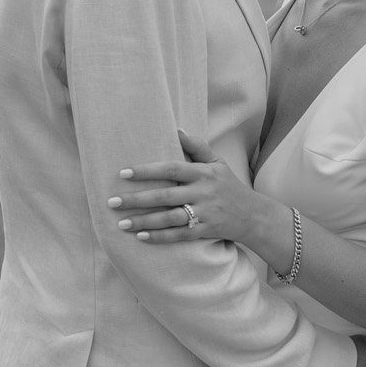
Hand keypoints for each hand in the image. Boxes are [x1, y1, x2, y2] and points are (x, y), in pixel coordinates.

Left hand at [107, 131, 259, 246]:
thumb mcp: (217, 163)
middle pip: (165, 195)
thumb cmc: (229, 185)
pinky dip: (159, 237)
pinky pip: (178, 235)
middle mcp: (202, 192)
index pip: (171, 168)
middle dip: (136, 199)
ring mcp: (203, 213)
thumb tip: (176, 129)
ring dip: (143, 221)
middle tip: (112, 201)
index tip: (123, 173)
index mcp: (203, 173)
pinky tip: (141, 236)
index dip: (147, 170)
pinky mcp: (204, 231)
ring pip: (168, 218)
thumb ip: (197, 147)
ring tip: (121, 223)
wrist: (252, 215)